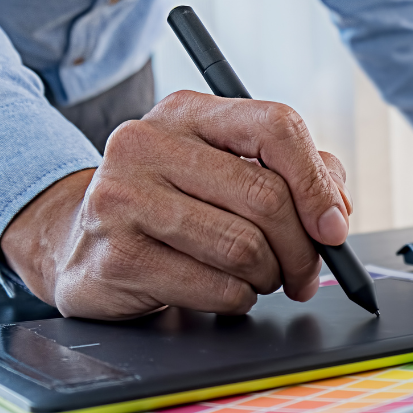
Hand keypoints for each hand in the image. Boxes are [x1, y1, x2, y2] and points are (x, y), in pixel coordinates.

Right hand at [0, 91, 350, 318]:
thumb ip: (295, 174)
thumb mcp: (229, 169)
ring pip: (245, 248)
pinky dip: (238, 299)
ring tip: (258, 277)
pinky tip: (224, 290)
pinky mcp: (116, 257)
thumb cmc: (174, 205)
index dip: (317, 182)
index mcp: (187, 112)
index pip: (276, 126)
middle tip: (304, 273)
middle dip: (303, 249)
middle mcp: (146, 143)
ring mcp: (122, 199)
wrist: (78, 244)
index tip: (334, 226)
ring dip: (269, 276)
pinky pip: (217, 289)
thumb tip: (334, 213)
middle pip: (266, 197)